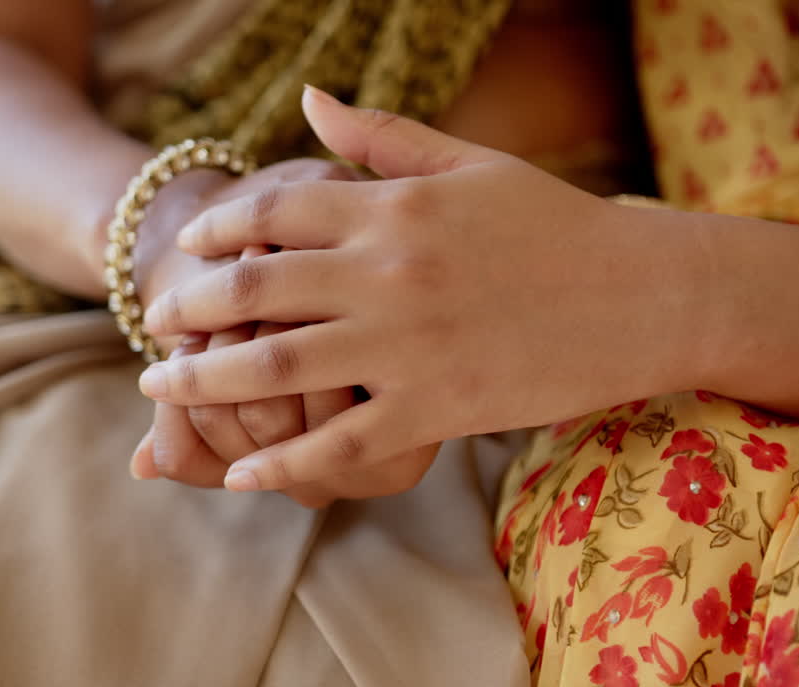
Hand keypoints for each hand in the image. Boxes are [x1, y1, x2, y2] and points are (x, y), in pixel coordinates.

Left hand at [135, 86, 695, 494]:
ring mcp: (408, 346)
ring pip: (279, 369)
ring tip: (160, 390)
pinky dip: (284, 460)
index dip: (217, 230)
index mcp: (393, 209)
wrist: (646, 295)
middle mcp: (388, 274)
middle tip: (152, 326)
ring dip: (206, 382)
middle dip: (189, 309)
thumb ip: (383, 138)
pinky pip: (341, 442)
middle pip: (254, 291)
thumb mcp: (471, 164)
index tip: (188, 247)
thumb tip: (310, 101)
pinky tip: (241, 473)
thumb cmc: (558, 224)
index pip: (273, 213)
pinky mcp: (437, 408)